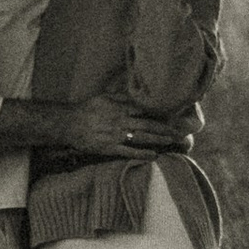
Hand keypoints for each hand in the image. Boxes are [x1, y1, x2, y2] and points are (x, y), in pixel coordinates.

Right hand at [59, 98, 191, 157]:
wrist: (69, 123)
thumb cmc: (87, 109)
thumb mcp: (104, 96)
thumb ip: (121, 95)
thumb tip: (138, 92)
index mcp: (120, 107)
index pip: (145, 111)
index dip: (160, 115)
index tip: (174, 118)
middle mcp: (120, 121)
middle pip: (148, 125)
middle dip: (165, 130)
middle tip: (180, 134)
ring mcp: (115, 135)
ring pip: (142, 138)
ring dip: (159, 140)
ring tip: (172, 142)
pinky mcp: (109, 148)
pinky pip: (129, 151)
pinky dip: (142, 154)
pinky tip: (154, 155)